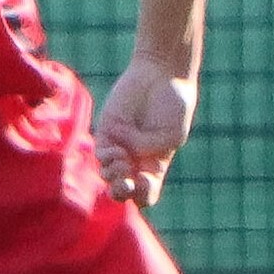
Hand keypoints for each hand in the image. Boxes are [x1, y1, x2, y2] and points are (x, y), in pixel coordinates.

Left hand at [94, 55, 199, 208]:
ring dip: (114, 176)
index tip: (146, 181)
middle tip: (125, 184)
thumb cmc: (173, 105)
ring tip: (124, 161)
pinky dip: (107, 159)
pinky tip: (117, 151)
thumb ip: (154, 149)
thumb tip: (130, 154)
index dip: (143, 196)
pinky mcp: (107, 132)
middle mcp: (136, 160)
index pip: (146, 194)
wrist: (161, 76)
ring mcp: (120, 147)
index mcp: (155, 165)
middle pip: (123, 191)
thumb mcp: (173, 134)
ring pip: (108, 175)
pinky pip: (100, 155)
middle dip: (121, 193)